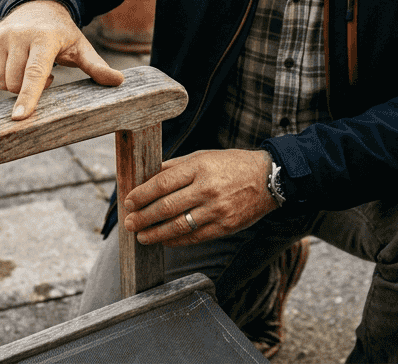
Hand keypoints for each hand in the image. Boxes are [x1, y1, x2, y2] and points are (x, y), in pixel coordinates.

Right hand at [0, 0, 124, 118]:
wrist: (37, 6)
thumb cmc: (62, 33)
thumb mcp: (81, 47)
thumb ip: (97, 66)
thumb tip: (119, 81)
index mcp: (44, 37)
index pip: (34, 73)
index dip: (28, 96)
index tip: (20, 117)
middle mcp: (19, 35)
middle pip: (15, 83)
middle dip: (28, 90)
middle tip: (46, 75)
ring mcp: (0, 37)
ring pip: (0, 81)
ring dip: (16, 84)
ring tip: (31, 68)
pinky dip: (2, 78)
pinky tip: (17, 64)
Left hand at [123, 149, 278, 246]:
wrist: (268, 179)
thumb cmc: (231, 165)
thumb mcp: (203, 156)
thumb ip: (175, 167)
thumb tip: (146, 177)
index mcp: (199, 167)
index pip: (161, 183)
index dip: (141, 195)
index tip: (129, 202)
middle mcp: (207, 189)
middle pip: (166, 207)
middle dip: (143, 217)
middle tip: (129, 223)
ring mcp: (217, 210)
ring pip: (178, 226)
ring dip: (155, 234)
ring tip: (141, 236)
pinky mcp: (225, 226)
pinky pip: (194, 237)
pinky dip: (175, 241)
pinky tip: (164, 241)